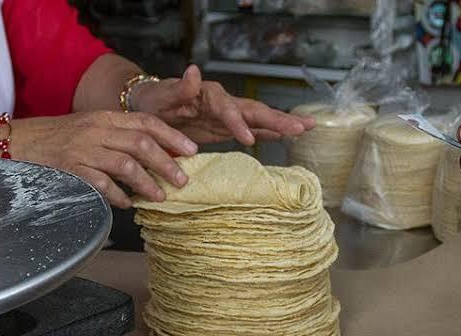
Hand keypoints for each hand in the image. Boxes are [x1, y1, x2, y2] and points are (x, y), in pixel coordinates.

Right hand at [9, 111, 197, 208]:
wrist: (23, 142)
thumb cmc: (64, 137)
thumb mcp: (95, 127)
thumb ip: (124, 136)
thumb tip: (161, 155)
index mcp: (107, 117)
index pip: (147, 122)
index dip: (172, 136)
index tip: (192, 151)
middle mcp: (98, 130)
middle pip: (141, 144)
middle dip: (166, 163)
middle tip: (182, 180)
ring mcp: (84, 149)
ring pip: (125, 165)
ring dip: (147, 183)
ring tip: (160, 197)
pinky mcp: (72, 169)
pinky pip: (101, 184)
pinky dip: (118, 195)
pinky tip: (127, 203)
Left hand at [131, 65, 315, 145]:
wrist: (153, 108)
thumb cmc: (154, 102)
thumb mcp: (160, 97)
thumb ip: (178, 88)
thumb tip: (193, 71)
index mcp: (207, 95)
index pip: (227, 108)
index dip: (238, 123)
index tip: (248, 139)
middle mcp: (223, 102)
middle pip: (254, 110)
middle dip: (277, 119)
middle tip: (301, 127)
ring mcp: (229, 115)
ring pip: (260, 118)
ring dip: (283, 124)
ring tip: (308, 128)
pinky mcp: (228, 127)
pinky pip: (253, 129)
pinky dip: (270, 133)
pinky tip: (287, 137)